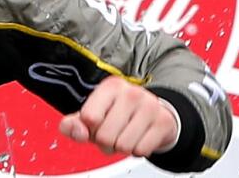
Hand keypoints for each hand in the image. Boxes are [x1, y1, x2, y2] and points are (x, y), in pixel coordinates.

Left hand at [58, 77, 177, 156]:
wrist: (153, 112)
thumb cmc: (118, 113)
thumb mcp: (93, 114)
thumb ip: (74, 124)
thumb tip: (76, 131)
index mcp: (109, 87)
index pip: (89, 117)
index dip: (89, 129)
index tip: (96, 123)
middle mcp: (130, 93)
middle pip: (105, 136)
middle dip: (105, 142)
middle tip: (112, 133)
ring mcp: (149, 106)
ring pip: (123, 146)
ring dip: (121, 148)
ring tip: (124, 135)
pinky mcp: (163, 122)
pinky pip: (141, 150)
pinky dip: (137, 150)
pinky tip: (138, 138)